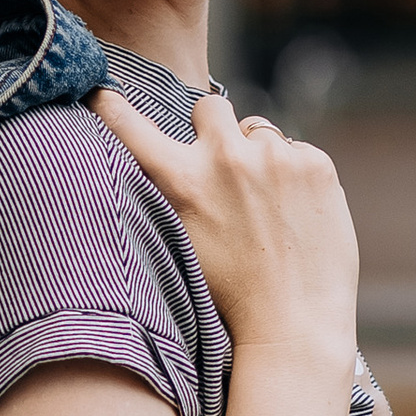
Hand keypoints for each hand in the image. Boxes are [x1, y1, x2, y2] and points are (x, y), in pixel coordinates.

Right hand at [91, 87, 357, 374]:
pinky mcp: (315, 164)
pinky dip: (297, 177)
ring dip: (260, 157)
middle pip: (209, 108)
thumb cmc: (232, 296)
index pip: (130, 127)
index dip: (110, 105)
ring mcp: (275, 157)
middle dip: (214, 129)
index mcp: (180, 181)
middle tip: (226, 171)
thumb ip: (175, 192)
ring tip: (268, 210)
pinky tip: (297, 217)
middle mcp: (225, 158)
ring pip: (259, 132)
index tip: (100, 91)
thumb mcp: (180, 242)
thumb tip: (177, 154)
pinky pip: (298, 152)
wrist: (294, 325)